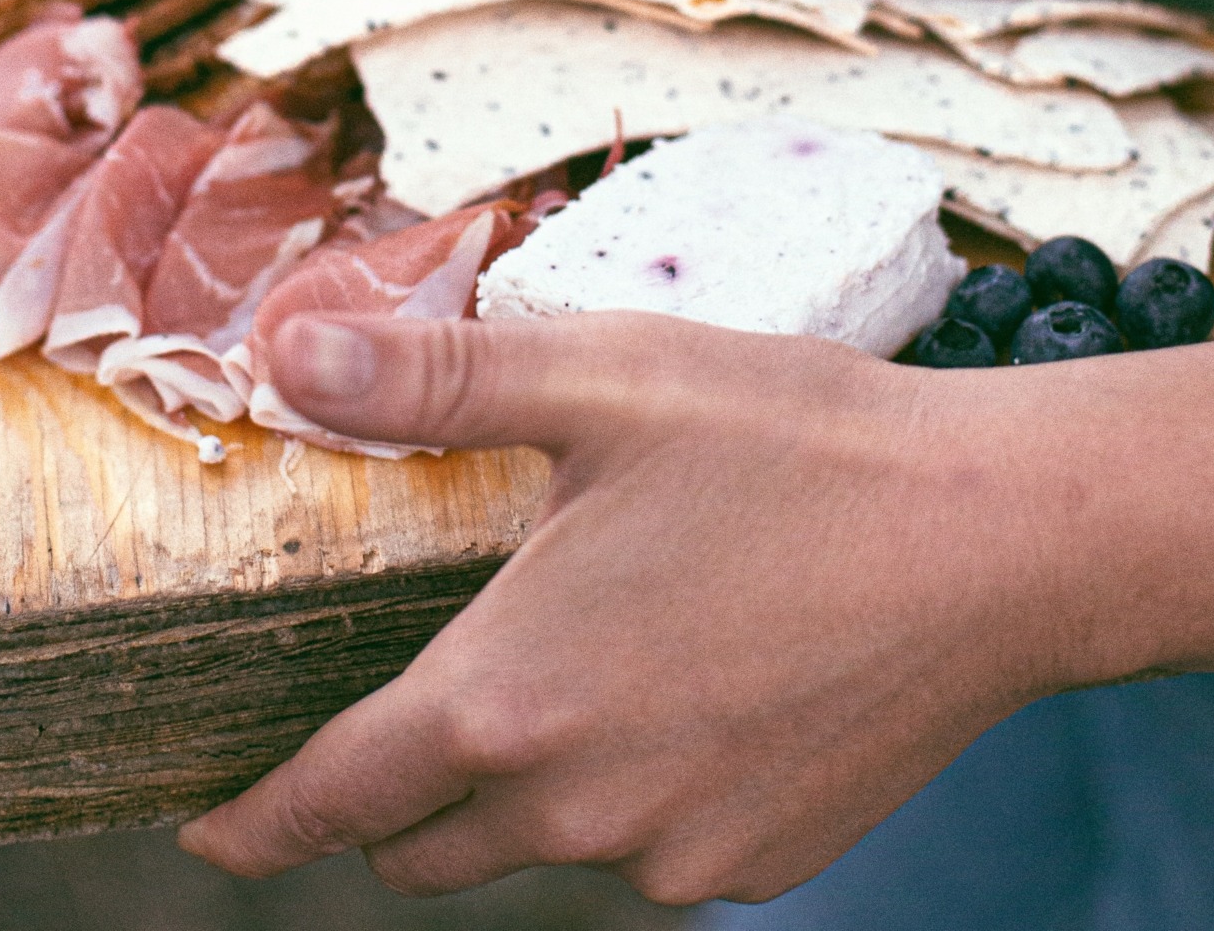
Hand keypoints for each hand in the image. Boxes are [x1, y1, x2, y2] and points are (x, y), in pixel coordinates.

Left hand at [176, 311, 1087, 905]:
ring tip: (583, 650)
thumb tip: (285, 353)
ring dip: (527, 778)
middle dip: (391, 793)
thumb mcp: (607, 377)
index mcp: (510, 697)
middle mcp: (577, 807)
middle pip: (426, 843)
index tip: (210, 820)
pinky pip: (651, 843)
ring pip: (543, 842)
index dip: (256, 817)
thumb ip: (432, 380)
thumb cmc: (800, 444)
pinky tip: (698, 675)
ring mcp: (674, 850)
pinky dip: (636, 785)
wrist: (1003, 539)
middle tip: (405, 694)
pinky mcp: (759, 861)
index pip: (329, 801)